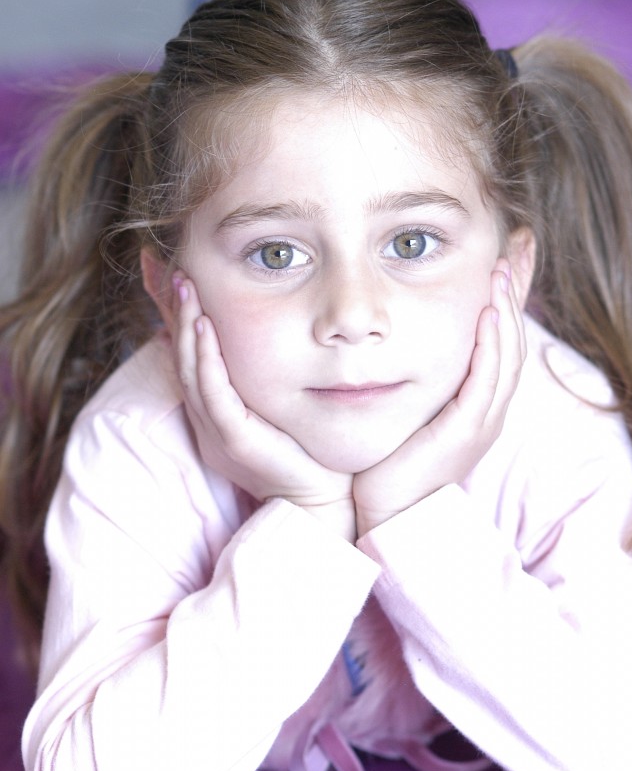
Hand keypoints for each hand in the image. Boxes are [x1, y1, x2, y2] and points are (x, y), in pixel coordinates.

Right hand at [172, 276, 355, 540]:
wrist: (323, 502)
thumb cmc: (308, 453)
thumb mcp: (279, 405)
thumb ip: (266, 375)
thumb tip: (273, 338)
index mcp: (215, 414)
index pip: (188, 358)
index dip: (176, 318)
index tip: (172, 275)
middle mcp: (208, 422)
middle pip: (181, 359)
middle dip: (174, 313)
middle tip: (170, 269)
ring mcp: (217, 433)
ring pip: (190, 372)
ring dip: (186, 326)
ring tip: (185, 286)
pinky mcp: (234, 442)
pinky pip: (213, 394)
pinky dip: (206, 359)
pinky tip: (206, 327)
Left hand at [353, 261, 526, 535]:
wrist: (388, 517)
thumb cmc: (391, 464)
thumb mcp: (408, 408)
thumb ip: (413, 374)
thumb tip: (391, 336)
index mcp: (476, 400)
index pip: (500, 336)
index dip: (509, 293)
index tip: (509, 251)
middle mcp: (487, 408)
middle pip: (512, 337)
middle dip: (517, 288)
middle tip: (518, 243)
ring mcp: (482, 421)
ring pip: (506, 354)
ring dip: (507, 309)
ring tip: (503, 268)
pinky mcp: (466, 432)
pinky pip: (486, 381)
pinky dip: (491, 345)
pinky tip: (488, 314)